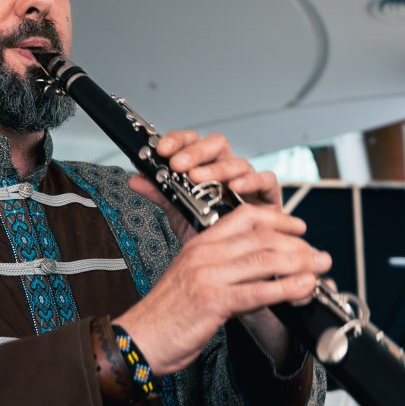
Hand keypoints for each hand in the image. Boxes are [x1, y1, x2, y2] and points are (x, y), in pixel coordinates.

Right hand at [116, 203, 328, 374]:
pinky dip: (287, 288)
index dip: (276, 219)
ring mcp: (208, 276)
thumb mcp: (191, 282)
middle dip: (297, 245)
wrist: (137, 341)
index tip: (298, 227)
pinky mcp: (213, 301)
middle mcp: (204, 255)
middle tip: (319, 254)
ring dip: (300, 264)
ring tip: (321, 267)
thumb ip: (219, 271)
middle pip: (261, 238)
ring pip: (265, 260)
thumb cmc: (164, 317)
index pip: (243, 218)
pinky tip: (305, 288)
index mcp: (198, 245)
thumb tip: (252, 272)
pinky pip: (259, 290)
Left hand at [127, 130, 281, 244]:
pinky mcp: (269, 196)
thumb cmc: (212, 235)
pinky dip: (251, 180)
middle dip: (196, 152)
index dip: (178, 141)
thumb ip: (160, 194)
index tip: (162, 149)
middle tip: (178, 165)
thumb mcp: (180, 215)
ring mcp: (249, 182)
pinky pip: (266, 179)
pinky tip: (236, 185)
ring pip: (238, 161)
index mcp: (206, 168)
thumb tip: (135, 178)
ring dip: (217, 168)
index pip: (193, 144)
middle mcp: (228, 171)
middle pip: (216, 145)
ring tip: (199, 179)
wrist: (232, 264)